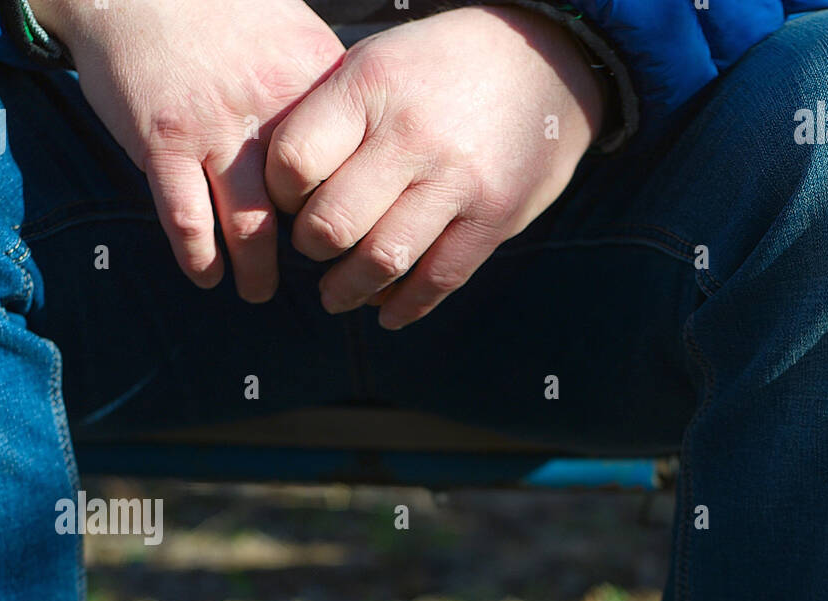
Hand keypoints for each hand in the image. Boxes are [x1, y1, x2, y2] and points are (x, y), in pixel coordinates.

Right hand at [34, 0, 344, 300]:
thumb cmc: (219, 12)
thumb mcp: (292, 33)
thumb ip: (326, 93)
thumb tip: (363, 152)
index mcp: (310, 83)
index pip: (350, 170)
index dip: (354, 215)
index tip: (353, 242)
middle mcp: (268, 110)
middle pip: (308, 209)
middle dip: (312, 258)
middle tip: (313, 283)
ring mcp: (213, 130)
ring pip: (249, 228)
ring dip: (256, 272)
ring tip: (258, 291)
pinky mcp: (164, 144)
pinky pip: (188, 222)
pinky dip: (200, 258)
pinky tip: (208, 275)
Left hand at [265, 5, 603, 328]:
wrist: (545, 61)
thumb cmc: (444, 66)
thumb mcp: (381, 62)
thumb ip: (336, 117)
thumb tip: (285, 186)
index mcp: (371, 89)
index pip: (296, 162)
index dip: (282, 195)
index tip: (291, 202)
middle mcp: (411, 136)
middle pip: (334, 223)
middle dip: (312, 249)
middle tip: (314, 251)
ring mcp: (456, 181)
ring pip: (382, 260)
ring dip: (349, 290)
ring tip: (337, 296)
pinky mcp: (493, 218)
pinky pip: (438, 279)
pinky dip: (405, 306)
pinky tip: (386, 312)